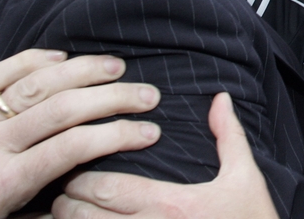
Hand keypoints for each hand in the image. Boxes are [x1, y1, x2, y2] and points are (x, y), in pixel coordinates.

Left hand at [0, 50, 160, 218]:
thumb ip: (35, 218)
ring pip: (36, 85)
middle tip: (149, 94)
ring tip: (117, 67)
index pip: (74, 150)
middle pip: (64, 110)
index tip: (149, 131)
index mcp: (3, 184)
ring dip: (81, 71)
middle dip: (113, 98)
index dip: (117, 136)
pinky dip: (30, 60)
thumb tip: (76, 209)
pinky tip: (59, 55)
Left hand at [51, 92, 277, 218]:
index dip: (84, 182)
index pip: (113, 190)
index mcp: (174, 205)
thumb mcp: (246, 177)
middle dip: (68, 204)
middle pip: (92, 218)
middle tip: (57, 192)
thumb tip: (220, 98)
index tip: (72, 173)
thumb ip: (229, 135)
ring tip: (57, 218)